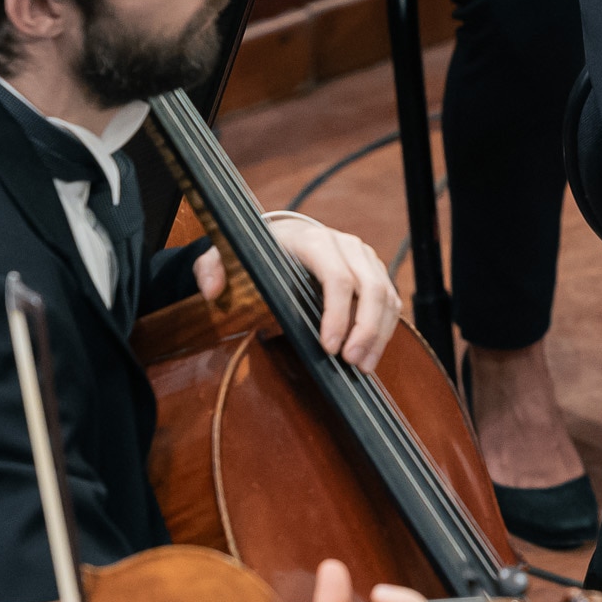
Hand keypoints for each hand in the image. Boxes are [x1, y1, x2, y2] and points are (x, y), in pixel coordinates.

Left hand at [199, 214, 398, 367]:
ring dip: (379, 334)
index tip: (329, 347)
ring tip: (363, 367)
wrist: (284, 234)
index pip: (337, 277)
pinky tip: (370, 356)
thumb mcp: (230, 254)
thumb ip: (213, 268)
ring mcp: (364, 257)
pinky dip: (385, 331)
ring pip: (386, 295)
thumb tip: (211, 291)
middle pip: (371, 287)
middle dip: (366, 329)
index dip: (338, 314)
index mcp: (313, 240)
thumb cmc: (258, 251)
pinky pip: (390, 302)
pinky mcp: (374, 271)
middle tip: (352, 363)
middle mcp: (345, 245)